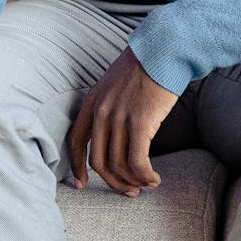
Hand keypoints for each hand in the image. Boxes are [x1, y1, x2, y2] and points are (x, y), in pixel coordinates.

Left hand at [66, 48, 177, 196]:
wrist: (164, 49)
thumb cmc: (147, 64)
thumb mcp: (117, 83)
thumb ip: (110, 105)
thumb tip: (117, 131)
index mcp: (93, 102)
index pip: (75, 142)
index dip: (77, 167)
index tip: (82, 184)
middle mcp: (101, 112)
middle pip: (98, 161)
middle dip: (112, 182)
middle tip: (127, 191)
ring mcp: (119, 118)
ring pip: (118, 165)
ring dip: (133, 181)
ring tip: (146, 185)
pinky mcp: (140, 123)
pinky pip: (137, 161)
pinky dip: (145, 175)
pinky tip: (155, 178)